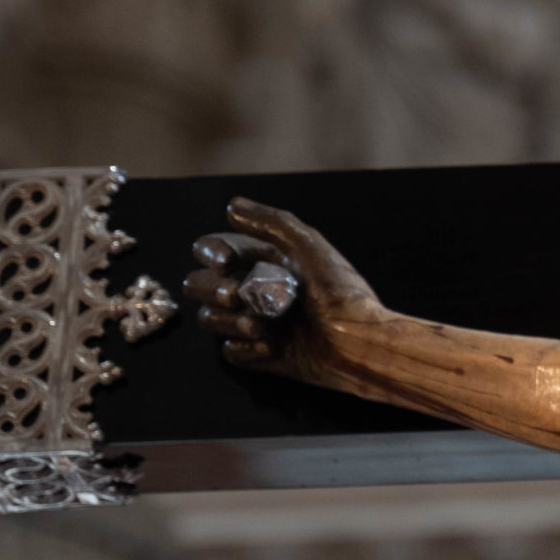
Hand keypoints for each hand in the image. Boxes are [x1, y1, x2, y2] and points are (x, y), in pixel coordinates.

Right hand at [185, 198, 384, 380]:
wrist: (359, 341)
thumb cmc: (341, 292)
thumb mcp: (310, 247)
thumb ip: (272, 222)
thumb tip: (233, 206)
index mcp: (264, 262)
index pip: (214, 250)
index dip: (212, 253)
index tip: (226, 262)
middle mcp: (254, 290)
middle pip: (199, 285)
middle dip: (213, 290)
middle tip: (236, 296)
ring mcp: (255, 323)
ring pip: (210, 319)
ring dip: (229, 321)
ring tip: (261, 326)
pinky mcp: (261, 354)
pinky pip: (231, 352)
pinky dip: (244, 348)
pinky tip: (270, 346)